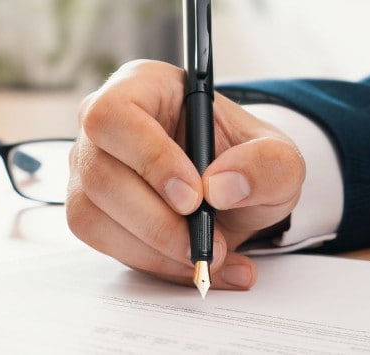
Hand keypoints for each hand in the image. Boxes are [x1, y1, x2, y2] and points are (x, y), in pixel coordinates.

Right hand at [66, 60, 304, 289]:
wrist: (236, 197)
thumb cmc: (245, 162)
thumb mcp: (280, 159)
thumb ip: (267, 164)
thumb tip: (221, 186)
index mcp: (143, 86)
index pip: (115, 115)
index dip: (149, 158)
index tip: (194, 197)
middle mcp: (105, 126)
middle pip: (100, 173)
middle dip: (157, 220)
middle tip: (207, 242)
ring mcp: (90, 169)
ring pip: (93, 215)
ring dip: (156, 249)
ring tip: (211, 255)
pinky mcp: (90, 211)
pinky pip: (106, 245)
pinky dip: (155, 264)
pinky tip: (196, 264)